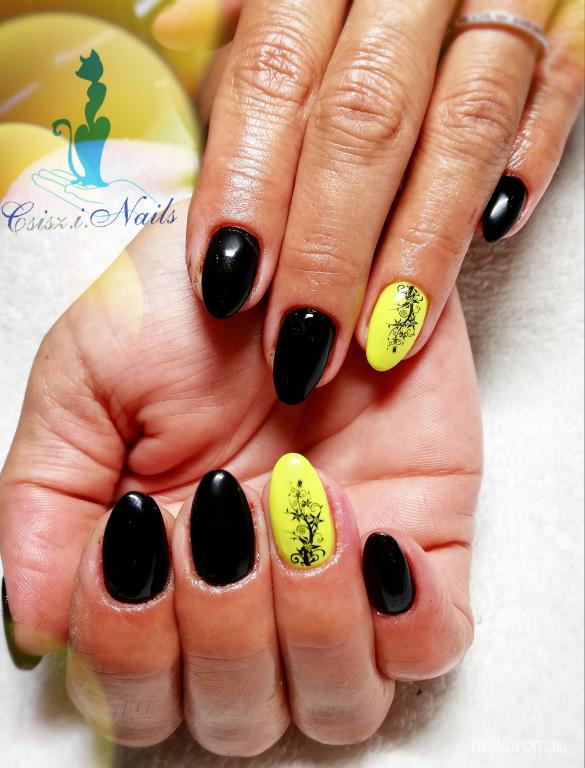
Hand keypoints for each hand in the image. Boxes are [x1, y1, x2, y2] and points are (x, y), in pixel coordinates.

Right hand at [0, 204, 480, 753]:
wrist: (299, 239)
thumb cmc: (188, 302)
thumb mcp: (88, 380)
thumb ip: (44, 502)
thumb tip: (39, 626)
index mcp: (159, 569)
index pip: (138, 692)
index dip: (134, 642)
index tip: (144, 524)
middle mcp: (250, 593)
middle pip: (234, 716)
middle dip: (223, 628)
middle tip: (224, 508)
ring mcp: (341, 577)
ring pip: (336, 705)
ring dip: (309, 622)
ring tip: (300, 500)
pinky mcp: (424, 544)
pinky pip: (432, 644)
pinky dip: (406, 619)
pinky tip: (374, 537)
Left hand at [179, 0, 583, 402]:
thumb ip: (239, 39)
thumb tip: (169, 28)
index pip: (270, 77)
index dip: (247, 182)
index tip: (227, 280)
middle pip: (365, 119)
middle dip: (330, 243)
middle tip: (301, 337)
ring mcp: (492, 2)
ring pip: (465, 125)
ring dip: (422, 244)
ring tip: (382, 333)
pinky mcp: (566, 31)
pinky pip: (560, 93)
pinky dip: (528, 162)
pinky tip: (492, 232)